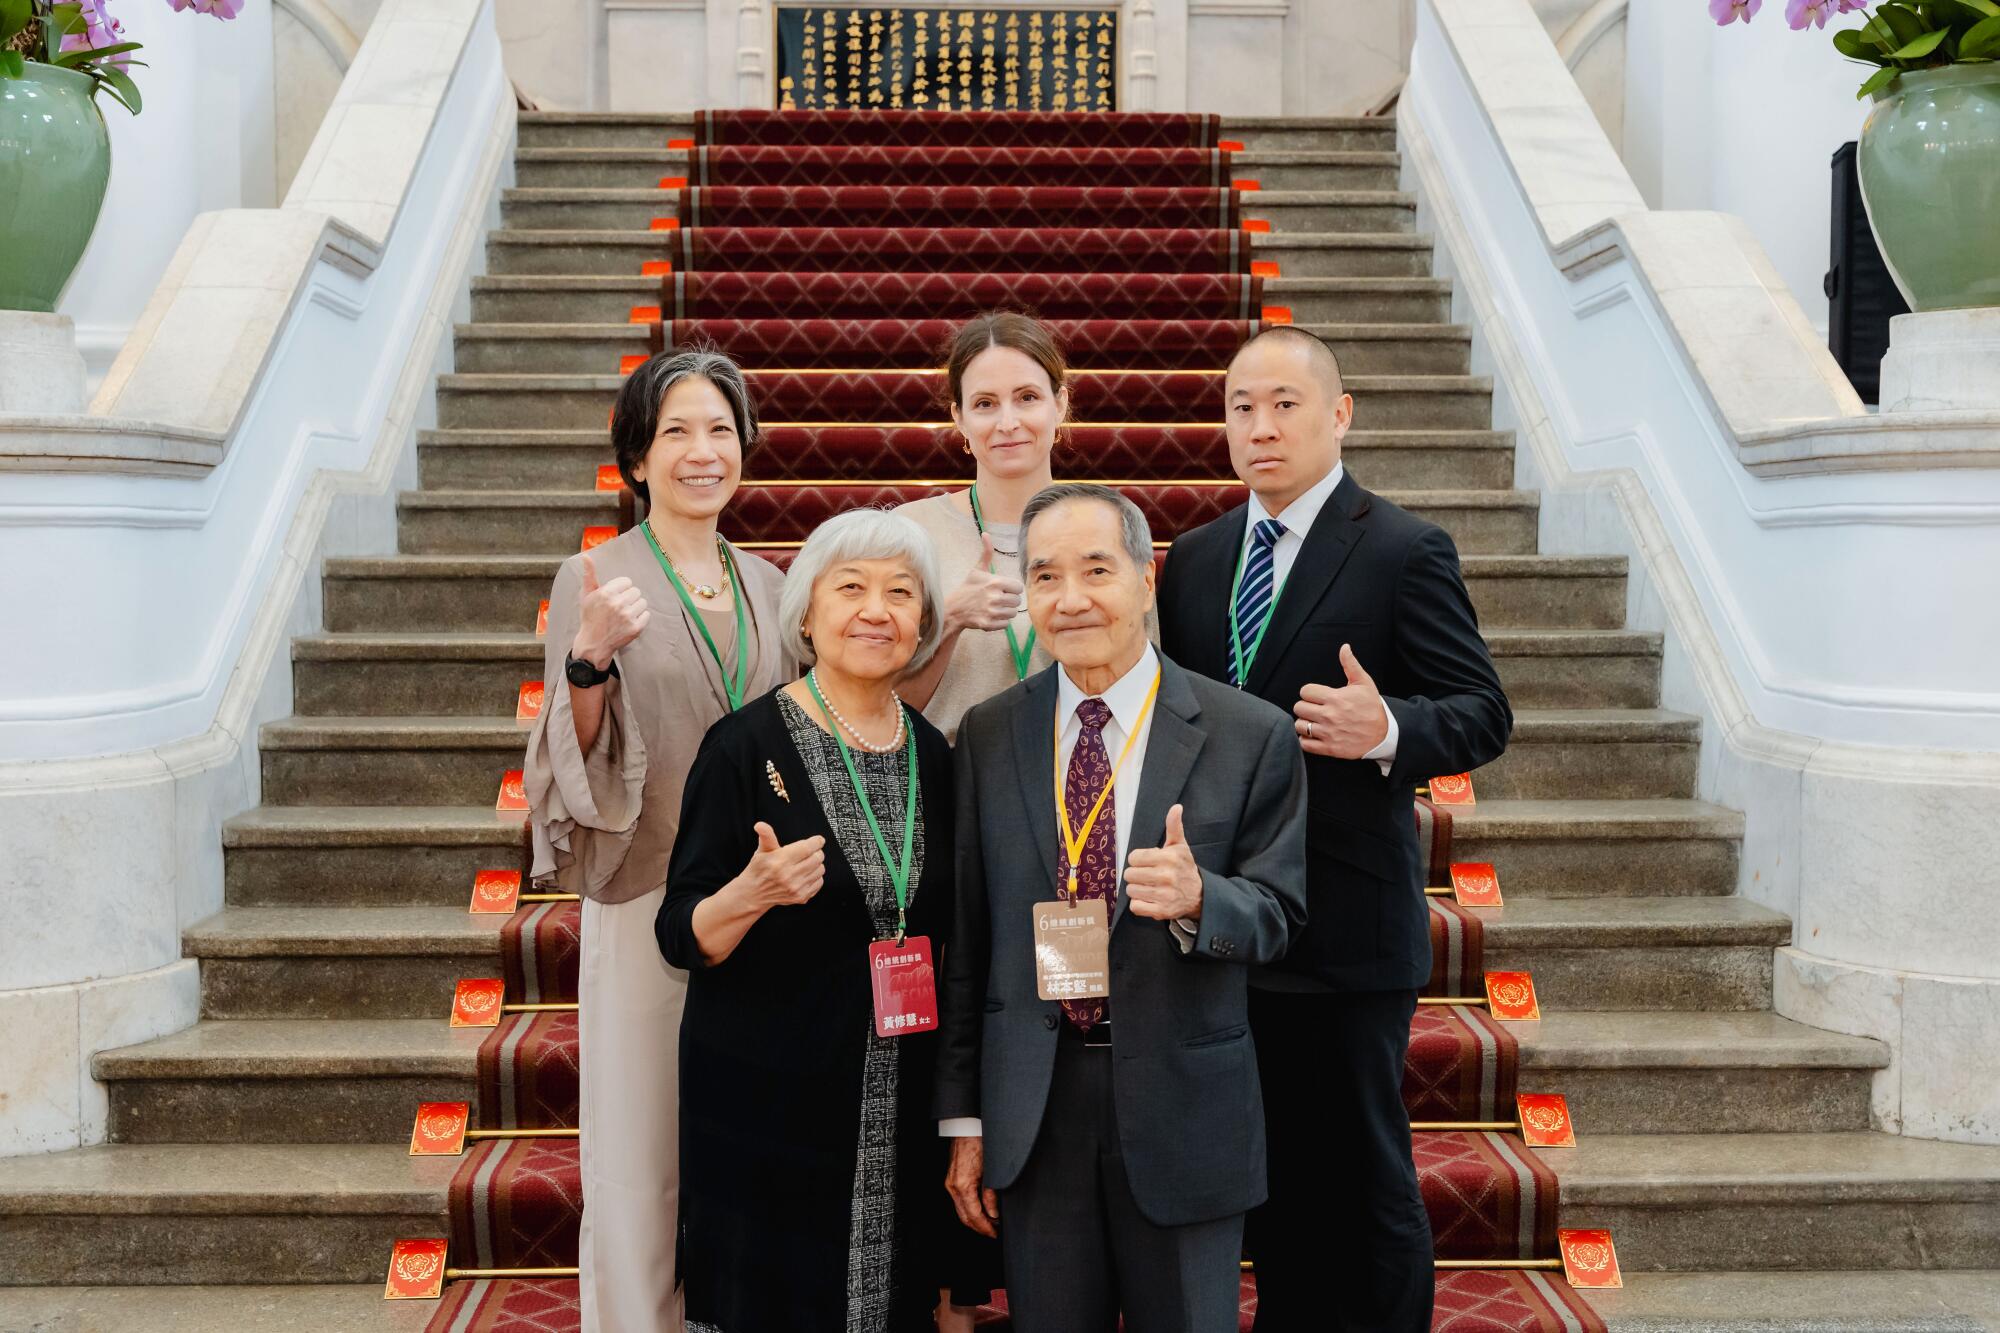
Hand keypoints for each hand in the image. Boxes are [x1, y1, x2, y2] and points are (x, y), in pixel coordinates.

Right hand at [571, 553, 648, 670]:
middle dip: (628, 598)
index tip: (614, 597)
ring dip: (635, 607)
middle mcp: (617, 604)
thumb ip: (589, 575)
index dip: (621, 589)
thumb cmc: (590, 617)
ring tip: (624, 615)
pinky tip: (629, 622)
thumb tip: (586, 556)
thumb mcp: (586, 595)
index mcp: (606, 593)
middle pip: (636, 591)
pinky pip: (647, 615)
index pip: (627, 582)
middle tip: (618, 607)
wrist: (593, 643)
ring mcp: (627, 617)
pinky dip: (640, 618)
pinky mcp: (635, 628)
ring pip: (643, 602)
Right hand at [728, 821, 825, 912]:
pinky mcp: (801, 897)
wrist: (753, 894)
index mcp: (780, 861)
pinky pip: (819, 882)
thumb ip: (766, 836)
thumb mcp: (761, 851)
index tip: (818, 840)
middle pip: (817, 858)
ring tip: (806, 863)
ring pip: (820, 869)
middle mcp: (789, 875)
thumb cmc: (758, 870)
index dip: (816, 842)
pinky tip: (806, 874)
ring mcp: (796, 888)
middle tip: (811, 851)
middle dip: (817, 851)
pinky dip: (816, 876)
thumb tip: (760, 825)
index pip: (807, 848)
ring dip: (816, 864)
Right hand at [944, 534, 1024, 632]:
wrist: (953, 609)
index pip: (1019, 588)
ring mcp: (992, 612)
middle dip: (1009, 600)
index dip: (1012, 589)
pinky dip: (1000, 622)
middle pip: (1017, 601)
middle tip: (997, 599)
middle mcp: (995, 597)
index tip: (1003, 589)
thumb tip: (986, 534)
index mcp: (995, 582)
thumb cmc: (967, 588)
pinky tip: (990, 615)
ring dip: (1005, 611)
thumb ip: (986, 553)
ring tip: (994, 607)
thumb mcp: (977, 570)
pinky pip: (1006, 624)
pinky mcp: (989, 624)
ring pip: (1013, 613)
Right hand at [945, 1136, 999, 1237]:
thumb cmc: (980, 1143)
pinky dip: (970, 1209)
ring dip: (974, 1220)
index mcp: (963, 1185)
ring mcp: (950, 1183)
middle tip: (994, 1232)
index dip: (985, 1228)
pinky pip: (959, 1201)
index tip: (995, 1233)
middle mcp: (953, 1186)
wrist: (967, 1127)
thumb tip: (993, 1214)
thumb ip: (991, 1194)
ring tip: (990, 1223)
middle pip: (964, 1217)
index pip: (974, 1216)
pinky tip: (981, 1209)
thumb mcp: (991, 1170)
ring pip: (961, 1211)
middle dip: (979, 1228)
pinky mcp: (952, 1179)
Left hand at [1124, 804, 1202, 920]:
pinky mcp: (1161, 911)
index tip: (1149, 862)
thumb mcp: (1180, 846)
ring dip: (1137, 889)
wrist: (1200, 895)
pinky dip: (1139, 904)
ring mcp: (1164, 895)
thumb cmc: (1184, 867)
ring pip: (1131, 890)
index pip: (1133, 857)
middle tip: (1148, 876)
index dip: (1138, 860)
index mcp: (1168, 858)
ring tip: (1150, 887)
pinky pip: (1135, 907)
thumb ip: (1174, 826)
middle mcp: (1166, 876)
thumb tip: (1176, 807)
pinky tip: (1150, 898)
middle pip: (1129, 874)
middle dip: (1136, 875)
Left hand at [1294, 644, 1389, 758]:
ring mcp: (1328, 733)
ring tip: (1314, 722)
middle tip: (1314, 708)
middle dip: (1305, 706)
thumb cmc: (1372, 707)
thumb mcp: (1364, 683)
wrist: (1384, 733)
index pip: (1305, 691)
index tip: (1316, 696)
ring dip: (1304, 723)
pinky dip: (1307, 740)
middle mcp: (1329, 715)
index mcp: (1335, 698)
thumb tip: (1344, 647)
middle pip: (1299, 708)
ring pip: (1300, 726)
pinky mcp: (1329, 748)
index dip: (1310, 692)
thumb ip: (1351, 664)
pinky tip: (1314, 735)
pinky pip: (1305, 744)